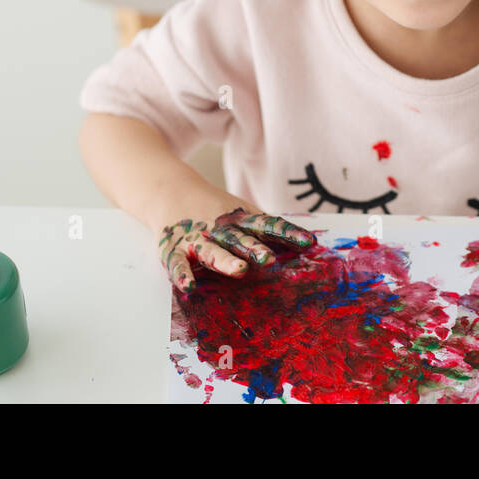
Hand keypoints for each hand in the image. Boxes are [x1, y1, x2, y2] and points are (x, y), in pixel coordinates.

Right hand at [159, 206, 314, 292]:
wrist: (170, 191)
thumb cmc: (215, 211)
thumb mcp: (241, 214)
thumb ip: (266, 229)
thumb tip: (306, 244)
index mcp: (240, 220)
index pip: (268, 225)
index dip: (287, 233)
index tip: (308, 242)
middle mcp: (220, 229)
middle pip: (240, 239)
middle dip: (255, 249)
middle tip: (269, 259)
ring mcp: (196, 239)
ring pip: (212, 251)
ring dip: (225, 261)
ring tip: (239, 270)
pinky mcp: (174, 249)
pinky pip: (178, 263)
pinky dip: (183, 275)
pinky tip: (190, 287)